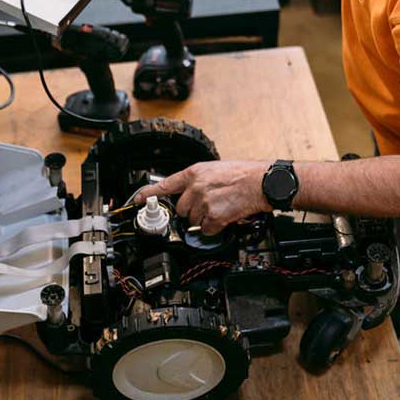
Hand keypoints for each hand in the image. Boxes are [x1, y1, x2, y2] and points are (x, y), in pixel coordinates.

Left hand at [134, 160, 271, 234]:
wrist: (262, 182)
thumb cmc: (244, 174)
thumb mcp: (215, 169)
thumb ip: (198, 180)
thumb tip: (189, 192)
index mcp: (194, 172)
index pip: (165, 184)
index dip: (148, 194)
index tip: (136, 200)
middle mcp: (195, 187)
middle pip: (181, 209)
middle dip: (192, 211)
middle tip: (209, 205)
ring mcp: (203, 203)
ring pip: (193, 221)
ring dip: (204, 220)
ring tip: (220, 207)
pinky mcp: (214, 217)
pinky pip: (206, 230)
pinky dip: (215, 228)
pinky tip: (225, 216)